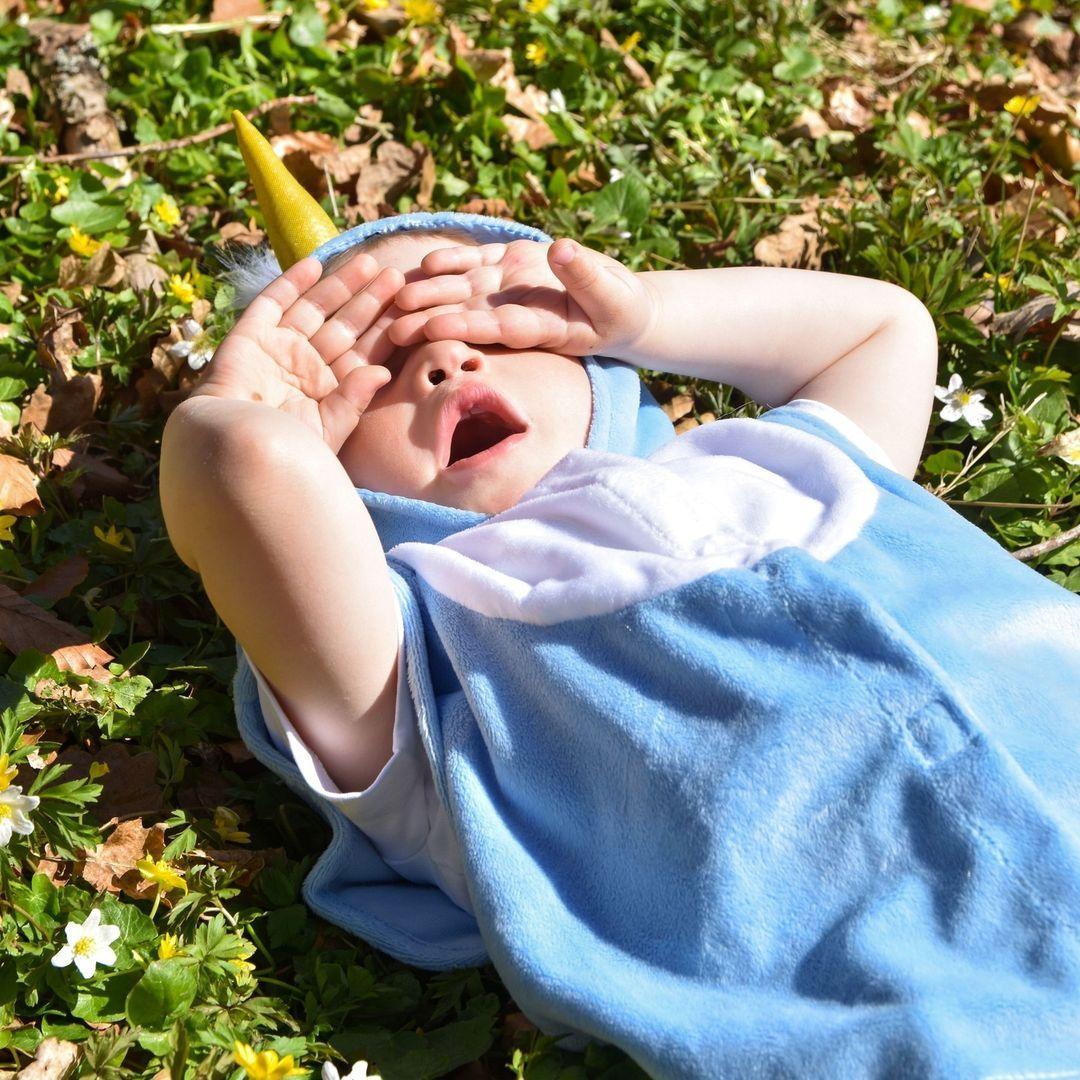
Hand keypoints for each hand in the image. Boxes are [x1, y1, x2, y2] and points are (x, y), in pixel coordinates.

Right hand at [190, 252, 404, 453]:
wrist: (230, 448)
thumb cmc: (281, 450)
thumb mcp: (328, 428)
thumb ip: (355, 400)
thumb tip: (384, 372)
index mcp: (330, 390)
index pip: (363, 353)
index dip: (386, 330)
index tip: (412, 309)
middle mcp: (307, 366)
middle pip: (345, 325)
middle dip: (370, 301)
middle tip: (397, 276)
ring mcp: (279, 349)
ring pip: (315, 308)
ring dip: (340, 285)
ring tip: (368, 262)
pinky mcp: (250, 336)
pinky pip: (274, 302)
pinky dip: (292, 282)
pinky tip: (316, 263)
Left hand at [387, 238, 656, 357]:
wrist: (615, 304)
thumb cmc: (620, 309)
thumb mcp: (613, 297)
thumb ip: (586, 276)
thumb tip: (562, 248)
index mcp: (543, 329)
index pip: (499, 329)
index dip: (467, 328)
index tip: (436, 329)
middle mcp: (516, 313)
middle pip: (468, 317)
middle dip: (430, 320)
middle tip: (393, 326)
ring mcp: (508, 291)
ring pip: (462, 292)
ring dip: (428, 294)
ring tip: (394, 296)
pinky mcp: (506, 266)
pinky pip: (473, 263)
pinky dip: (450, 261)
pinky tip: (424, 262)